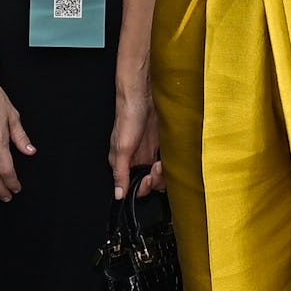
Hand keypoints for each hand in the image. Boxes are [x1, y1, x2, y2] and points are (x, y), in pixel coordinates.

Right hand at [109, 82, 161, 199]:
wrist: (142, 95)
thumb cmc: (128, 117)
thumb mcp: (122, 148)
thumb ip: (121, 173)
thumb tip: (118, 194)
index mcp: (125, 163)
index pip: (135, 187)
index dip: (144, 187)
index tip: (148, 179)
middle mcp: (138, 159)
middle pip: (151, 181)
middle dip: (156, 179)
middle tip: (157, 167)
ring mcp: (150, 152)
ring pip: (162, 172)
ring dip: (165, 171)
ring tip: (162, 161)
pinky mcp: (162, 143)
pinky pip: (169, 159)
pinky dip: (172, 161)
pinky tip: (173, 156)